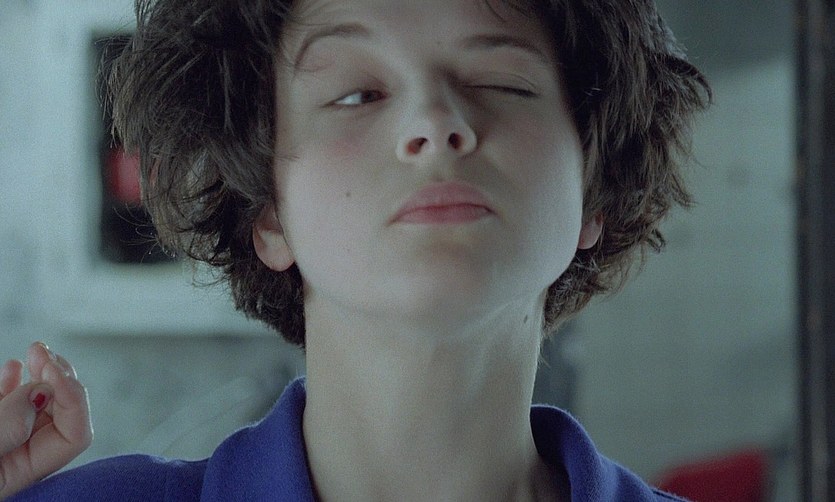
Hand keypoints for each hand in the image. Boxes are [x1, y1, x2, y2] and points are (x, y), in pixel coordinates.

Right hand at [0, 343, 92, 499]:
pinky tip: (10, 366)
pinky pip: (8, 406)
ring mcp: (5, 444)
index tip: (52, 369)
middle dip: (60, 378)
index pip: (76, 434)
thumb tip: (41, 391)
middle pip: (62, 415)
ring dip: (40, 375)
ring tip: (33, 351)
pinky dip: (12, 383)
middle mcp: (21, 457)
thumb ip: (10, 426)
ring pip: (37, 406)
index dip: (73, 398)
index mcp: (28, 471)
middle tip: (43, 351)